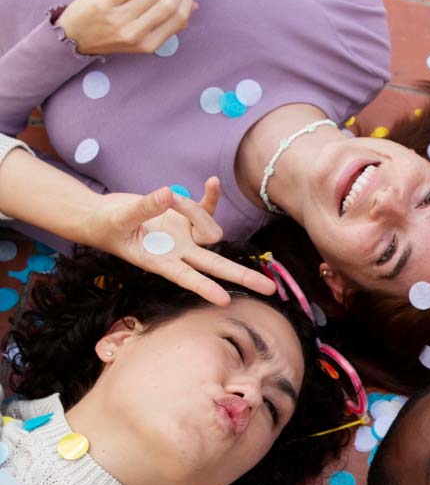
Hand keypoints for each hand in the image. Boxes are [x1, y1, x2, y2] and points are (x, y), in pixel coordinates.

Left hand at [57, 0, 195, 55]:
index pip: (178, 19)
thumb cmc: (110, 36)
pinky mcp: (103, 3)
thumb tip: (193, 7)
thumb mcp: (140, 39)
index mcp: (148, 44)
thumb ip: (165, 25)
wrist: (74, 37)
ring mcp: (119, 19)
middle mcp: (135, 33)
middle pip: (167, 5)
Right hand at [86, 179, 275, 304]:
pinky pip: (208, 208)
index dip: (204, 288)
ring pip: (209, 228)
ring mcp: (186, 237)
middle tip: (270, 290)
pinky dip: (211, 196)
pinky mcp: (187, 218)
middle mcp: (180, 253)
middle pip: (217, 267)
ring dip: (194, 210)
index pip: (187, 277)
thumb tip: (168, 194)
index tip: (224, 301)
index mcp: (160, 262)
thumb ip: (144, 208)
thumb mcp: (120, 218)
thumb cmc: (107, 225)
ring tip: (167, 197)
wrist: (105, 218)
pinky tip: (212, 182)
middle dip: (243, 277)